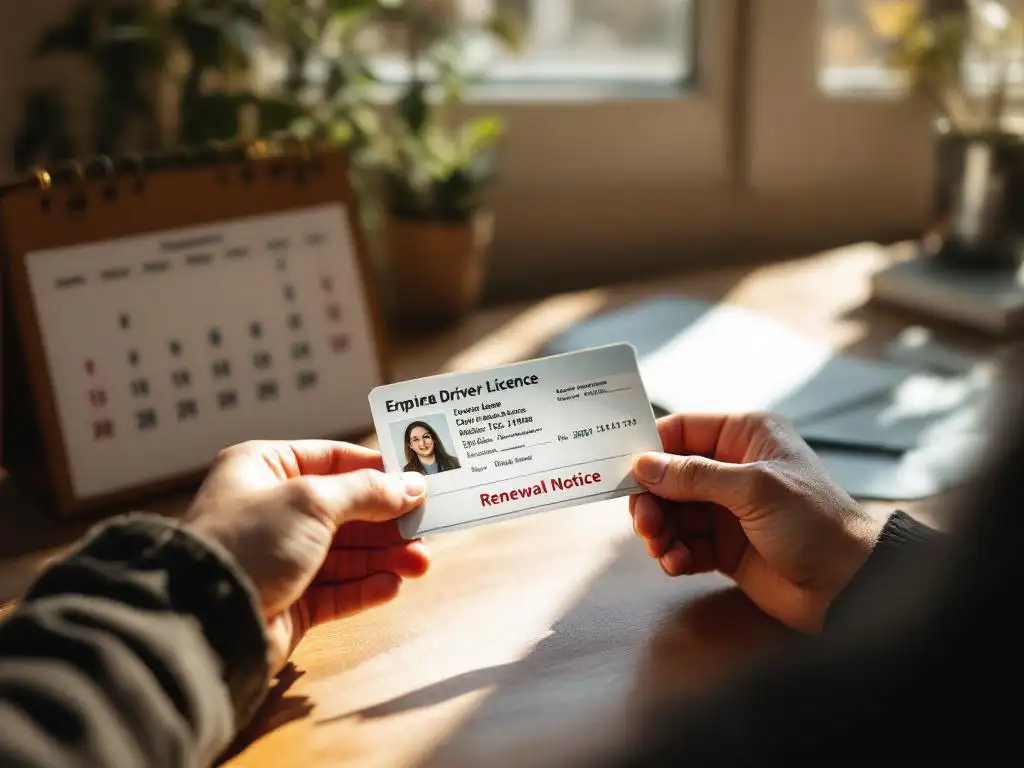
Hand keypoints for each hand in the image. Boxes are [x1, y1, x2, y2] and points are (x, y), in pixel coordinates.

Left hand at [183, 440, 430, 674]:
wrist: (205, 618)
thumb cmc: (252, 540)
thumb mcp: (313, 501)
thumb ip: (367, 491)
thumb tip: (412, 485)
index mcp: (266, 469)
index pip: (334, 460)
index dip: (378, 470)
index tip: (420, 481)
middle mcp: (272, 510)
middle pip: (346, 509)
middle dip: (388, 521)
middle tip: (427, 528)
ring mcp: (281, 556)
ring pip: (347, 552)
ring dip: (385, 556)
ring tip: (421, 562)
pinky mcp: (289, 599)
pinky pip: (337, 589)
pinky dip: (366, 587)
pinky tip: (392, 585)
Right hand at [630, 413, 883, 632]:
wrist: (848, 586)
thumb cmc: (814, 523)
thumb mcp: (754, 489)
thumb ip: (694, 476)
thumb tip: (643, 465)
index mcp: (746, 436)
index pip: (683, 430)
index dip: (651, 448)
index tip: (622, 470)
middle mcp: (734, 468)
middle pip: (670, 475)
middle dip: (652, 499)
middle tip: (643, 523)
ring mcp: (728, 509)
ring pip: (673, 512)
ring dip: (660, 530)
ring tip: (661, 549)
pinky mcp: (726, 547)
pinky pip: (685, 544)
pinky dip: (675, 554)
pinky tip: (677, 564)